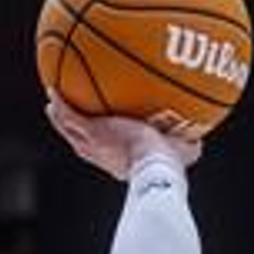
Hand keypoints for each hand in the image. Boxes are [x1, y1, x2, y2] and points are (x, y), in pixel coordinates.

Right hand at [43, 93, 202, 181]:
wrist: (154, 163)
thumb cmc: (170, 164)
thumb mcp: (184, 151)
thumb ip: (190, 144)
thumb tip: (201, 141)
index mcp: (121, 159)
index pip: (107, 150)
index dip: (101, 142)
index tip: (99, 133)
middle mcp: (104, 155)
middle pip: (82, 141)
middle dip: (75, 128)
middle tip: (68, 116)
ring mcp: (95, 145)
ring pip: (71, 129)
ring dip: (60, 116)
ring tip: (52, 102)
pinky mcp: (91, 133)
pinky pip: (69, 116)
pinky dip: (60, 105)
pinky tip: (52, 90)